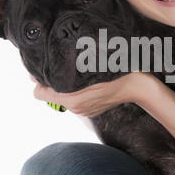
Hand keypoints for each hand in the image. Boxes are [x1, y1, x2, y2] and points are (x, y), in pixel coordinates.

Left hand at [31, 72, 151, 117]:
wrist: (137, 87)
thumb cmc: (116, 73)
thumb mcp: (91, 66)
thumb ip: (68, 68)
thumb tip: (46, 64)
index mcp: (72, 99)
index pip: (39, 93)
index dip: (38, 81)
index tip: (42, 68)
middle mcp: (75, 108)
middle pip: (50, 95)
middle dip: (51, 82)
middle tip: (56, 65)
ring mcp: (83, 111)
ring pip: (63, 96)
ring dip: (64, 86)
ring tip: (73, 70)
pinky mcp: (90, 110)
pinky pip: (75, 100)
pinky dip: (75, 91)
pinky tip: (85, 80)